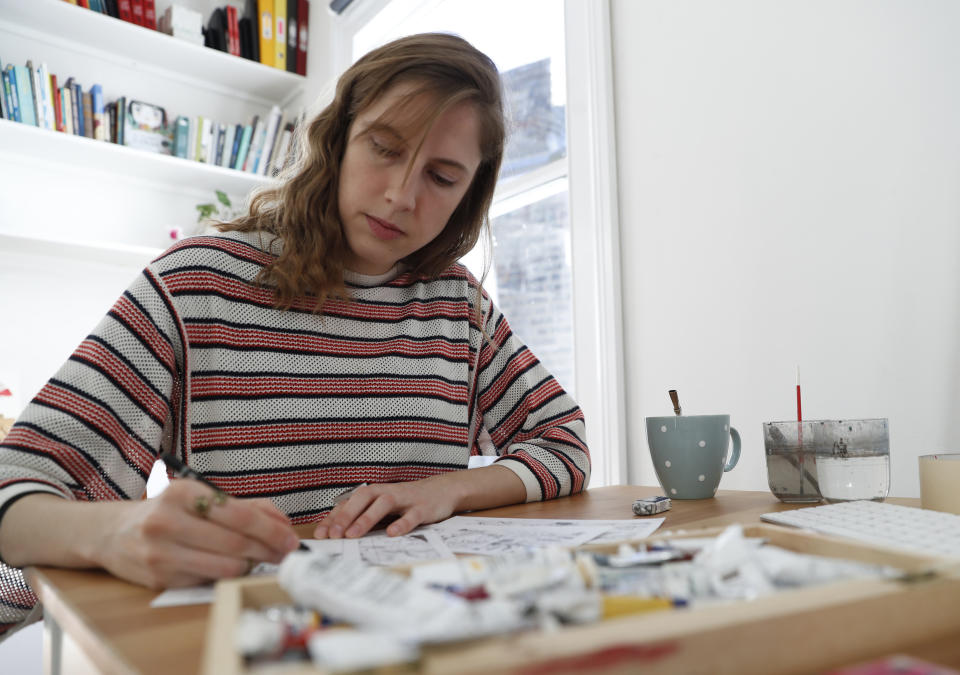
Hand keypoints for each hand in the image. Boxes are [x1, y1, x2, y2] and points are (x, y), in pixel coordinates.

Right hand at [94, 480, 300, 588]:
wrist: (113, 533)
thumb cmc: (168, 512)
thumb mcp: (199, 496)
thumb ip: (244, 506)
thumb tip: (282, 522)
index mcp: (182, 493)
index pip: (240, 515)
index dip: (271, 530)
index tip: (290, 539)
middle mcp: (168, 522)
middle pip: (236, 543)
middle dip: (269, 550)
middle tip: (286, 553)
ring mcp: (161, 553)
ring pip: (225, 567)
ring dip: (251, 565)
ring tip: (261, 559)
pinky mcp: (159, 579)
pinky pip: (208, 580)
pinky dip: (227, 575)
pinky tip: (232, 566)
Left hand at [312, 479, 459, 539]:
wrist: (441, 491)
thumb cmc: (405, 503)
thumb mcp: (382, 508)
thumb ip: (363, 517)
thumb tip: (337, 533)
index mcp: (374, 493)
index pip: (349, 503)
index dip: (334, 517)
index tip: (320, 534)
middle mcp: (386, 493)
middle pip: (362, 498)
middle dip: (346, 516)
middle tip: (333, 535)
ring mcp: (405, 499)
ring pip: (383, 504)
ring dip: (366, 519)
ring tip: (353, 535)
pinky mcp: (422, 508)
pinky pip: (411, 515)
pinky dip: (401, 524)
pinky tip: (391, 534)